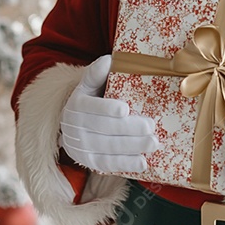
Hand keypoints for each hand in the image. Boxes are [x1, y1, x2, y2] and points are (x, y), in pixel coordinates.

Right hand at [59, 55, 159, 172]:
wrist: (71, 126)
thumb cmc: (88, 100)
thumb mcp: (88, 85)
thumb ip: (97, 73)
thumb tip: (109, 60)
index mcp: (77, 104)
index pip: (91, 107)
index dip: (107, 109)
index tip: (125, 109)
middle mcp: (76, 127)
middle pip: (104, 129)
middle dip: (128, 129)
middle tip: (151, 126)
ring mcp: (82, 146)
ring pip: (108, 148)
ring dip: (132, 147)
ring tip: (153, 143)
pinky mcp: (89, 162)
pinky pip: (108, 165)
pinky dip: (126, 164)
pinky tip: (143, 162)